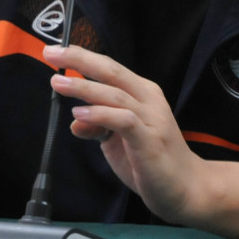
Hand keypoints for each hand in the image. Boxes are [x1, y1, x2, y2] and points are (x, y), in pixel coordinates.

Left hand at [45, 44, 238, 238]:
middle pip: (111, 71)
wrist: (187, 188)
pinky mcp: (150, 139)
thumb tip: (75, 122)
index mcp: (142, 93)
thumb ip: (98, 127)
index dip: (82, 57)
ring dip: (84, 87)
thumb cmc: (153, 161)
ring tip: (58, 84)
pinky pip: (123, 120)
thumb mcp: (117, 141)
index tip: (55, 50)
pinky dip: (100, 115)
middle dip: (80, 60)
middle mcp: (148, 99)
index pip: (110, 68)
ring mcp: (151, 118)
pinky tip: (80, 114)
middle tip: (52, 53)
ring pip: (115, 94)